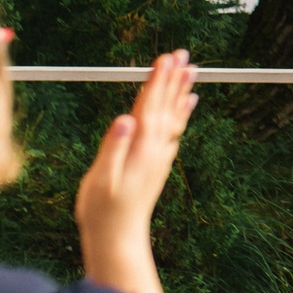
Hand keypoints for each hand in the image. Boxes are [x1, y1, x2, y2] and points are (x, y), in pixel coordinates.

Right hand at [77, 53, 197, 292]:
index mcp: (142, 148)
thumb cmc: (103, 211)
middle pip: (166, 105)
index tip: (165, 57)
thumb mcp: (101, 179)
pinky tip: (187, 104)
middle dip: (172, 78)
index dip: (157, 80)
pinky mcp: (158, 163)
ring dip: (180, 91)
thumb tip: (125, 118)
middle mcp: (156, 149)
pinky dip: (181, 113)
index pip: (150, 105)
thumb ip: (113, 148)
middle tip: (182, 53)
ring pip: (173, 116)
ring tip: (191, 70)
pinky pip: (174, 130)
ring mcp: (159, 156)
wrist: (118, 238)